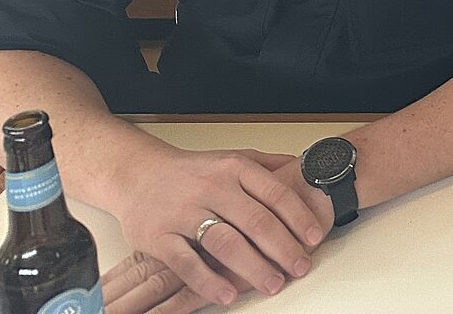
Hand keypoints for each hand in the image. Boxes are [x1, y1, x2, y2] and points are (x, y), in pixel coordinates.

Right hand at [105, 143, 328, 307]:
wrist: (138, 174)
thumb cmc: (193, 172)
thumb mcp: (232, 158)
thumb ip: (268, 165)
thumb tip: (304, 169)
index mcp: (234, 168)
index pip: (275, 193)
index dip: (298, 217)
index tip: (315, 238)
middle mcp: (212, 188)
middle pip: (256, 220)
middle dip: (283, 248)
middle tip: (300, 267)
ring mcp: (184, 212)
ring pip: (225, 242)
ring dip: (253, 267)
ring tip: (273, 284)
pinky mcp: (159, 237)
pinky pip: (187, 263)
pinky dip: (208, 281)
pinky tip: (228, 295)